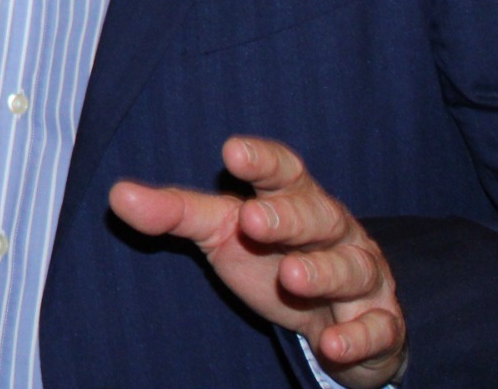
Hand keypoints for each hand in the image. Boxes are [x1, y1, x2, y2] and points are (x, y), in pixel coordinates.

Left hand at [109, 137, 406, 387]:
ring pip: (349, 267)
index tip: (231, 153)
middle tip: (254, 221)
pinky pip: (376, 326)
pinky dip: (357, 335)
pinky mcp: (380, 322)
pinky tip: (332, 343)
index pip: (283, 171)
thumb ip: (177, 213)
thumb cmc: (273, 257)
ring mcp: (362, 275)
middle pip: (316, 215)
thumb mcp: (224, 232)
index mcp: (294, 199)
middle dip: (288, 218)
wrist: (338, 318)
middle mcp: (334, 230)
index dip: (261, 161)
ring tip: (292, 279)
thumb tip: (117, 195)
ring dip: (323, 272)